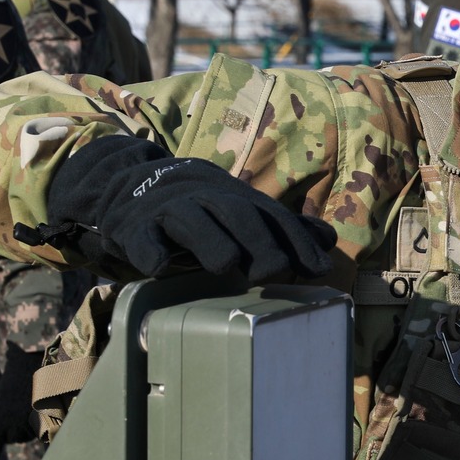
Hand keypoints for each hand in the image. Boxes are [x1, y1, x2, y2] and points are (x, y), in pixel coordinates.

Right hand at [43, 134, 334, 280]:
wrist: (131, 187)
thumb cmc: (200, 211)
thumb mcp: (240, 214)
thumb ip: (281, 229)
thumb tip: (328, 240)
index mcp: (236, 198)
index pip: (272, 216)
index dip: (295, 240)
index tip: (317, 269)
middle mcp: (206, 198)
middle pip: (235, 214)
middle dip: (258, 241)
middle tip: (274, 272)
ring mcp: (169, 211)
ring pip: (191, 221)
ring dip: (210, 241)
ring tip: (226, 266)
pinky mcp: (134, 228)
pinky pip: (142, 239)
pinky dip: (150, 251)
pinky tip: (159, 267)